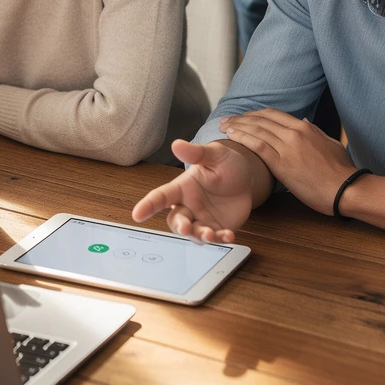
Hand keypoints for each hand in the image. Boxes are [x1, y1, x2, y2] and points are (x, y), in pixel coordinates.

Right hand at [131, 139, 256, 242]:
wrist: (248, 179)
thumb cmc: (226, 164)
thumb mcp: (215, 155)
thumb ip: (196, 153)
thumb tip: (176, 144)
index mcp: (183, 187)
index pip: (161, 196)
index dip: (148, 205)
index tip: (137, 215)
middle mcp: (189, 205)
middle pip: (175, 220)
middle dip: (179, 226)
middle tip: (186, 228)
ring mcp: (202, 219)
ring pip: (193, 233)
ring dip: (199, 236)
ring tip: (211, 234)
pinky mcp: (217, 229)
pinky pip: (215, 239)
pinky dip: (221, 240)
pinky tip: (230, 235)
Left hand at [220, 108, 353, 215]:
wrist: (346, 189)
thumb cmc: (341, 170)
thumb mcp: (329, 143)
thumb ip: (314, 131)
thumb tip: (303, 120)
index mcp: (304, 128)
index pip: (272, 114)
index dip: (254, 114)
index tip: (243, 116)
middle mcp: (294, 133)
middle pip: (260, 120)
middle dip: (241, 118)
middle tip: (226, 120)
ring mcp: (287, 148)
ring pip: (256, 130)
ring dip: (237, 126)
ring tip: (223, 126)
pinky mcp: (282, 164)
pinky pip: (258, 146)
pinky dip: (243, 138)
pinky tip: (232, 136)